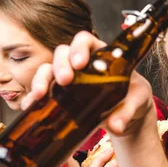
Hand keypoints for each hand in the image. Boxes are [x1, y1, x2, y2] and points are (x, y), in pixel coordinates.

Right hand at [21, 30, 155, 138]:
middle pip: (63, 53)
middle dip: (60, 65)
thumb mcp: (137, 101)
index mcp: (101, 55)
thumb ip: (127, 111)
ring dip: (41, 79)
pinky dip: (33, 97)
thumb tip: (115, 126)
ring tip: (40, 95)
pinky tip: (30, 106)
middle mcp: (81, 64)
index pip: (85, 40)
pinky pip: (42, 91)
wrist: (129, 115)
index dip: (79, 47)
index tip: (80, 63)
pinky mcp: (60, 95)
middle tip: (65, 81)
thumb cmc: (134, 97)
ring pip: (48, 69)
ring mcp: (69, 79)